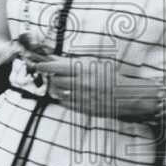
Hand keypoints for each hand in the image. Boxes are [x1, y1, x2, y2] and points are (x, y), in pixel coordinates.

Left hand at [28, 55, 163, 119]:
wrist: (128, 95)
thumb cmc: (111, 75)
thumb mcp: (93, 63)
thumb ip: (72, 61)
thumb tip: (52, 57)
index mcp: (83, 70)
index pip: (55, 67)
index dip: (43, 66)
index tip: (38, 65)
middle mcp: (80, 83)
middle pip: (55, 80)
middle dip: (53, 77)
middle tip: (57, 75)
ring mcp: (81, 97)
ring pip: (58, 92)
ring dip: (58, 88)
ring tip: (66, 85)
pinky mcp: (83, 108)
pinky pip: (65, 103)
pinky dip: (64, 98)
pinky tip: (71, 94)